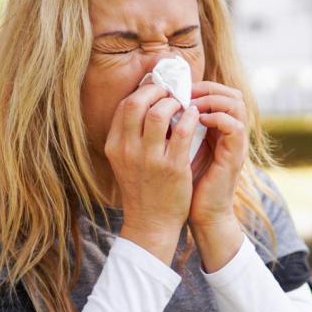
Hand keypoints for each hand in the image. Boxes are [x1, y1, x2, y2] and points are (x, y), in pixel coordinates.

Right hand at [104, 81, 201, 262]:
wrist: (151, 223)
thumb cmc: (142, 188)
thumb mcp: (126, 160)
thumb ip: (131, 135)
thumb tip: (147, 103)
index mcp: (115, 146)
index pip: (125, 105)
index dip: (143, 91)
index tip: (158, 89)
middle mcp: (128, 150)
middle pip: (137, 102)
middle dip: (157, 91)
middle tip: (172, 93)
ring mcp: (149, 158)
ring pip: (158, 113)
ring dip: (174, 102)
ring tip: (183, 104)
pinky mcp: (171, 167)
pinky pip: (181, 131)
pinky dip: (190, 117)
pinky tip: (195, 116)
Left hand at [187, 81, 248, 230]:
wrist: (200, 215)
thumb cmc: (185, 185)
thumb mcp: (177, 150)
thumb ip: (174, 129)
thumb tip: (152, 106)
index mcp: (218, 130)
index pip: (220, 93)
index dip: (201, 86)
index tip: (177, 88)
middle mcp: (230, 134)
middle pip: (232, 93)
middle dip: (207, 88)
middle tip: (184, 93)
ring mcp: (235, 144)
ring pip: (237, 104)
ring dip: (212, 99)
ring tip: (190, 104)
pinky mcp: (235, 157)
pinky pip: (234, 127)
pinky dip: (216, 118)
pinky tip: (196, 121)